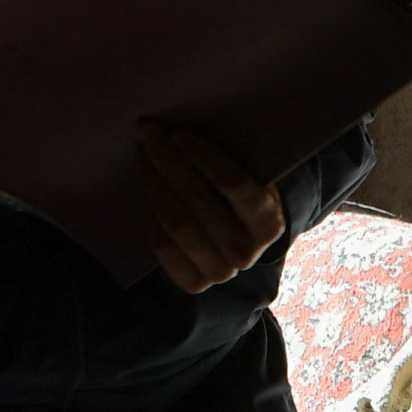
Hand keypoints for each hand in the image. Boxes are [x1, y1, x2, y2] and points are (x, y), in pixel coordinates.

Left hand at [131, 119, 285, 292]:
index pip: (234, 184)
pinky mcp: (193, 282)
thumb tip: (183, 128)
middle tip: (149, 134)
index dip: (203, 157)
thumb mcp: (252, 176)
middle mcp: (246, 253)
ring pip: (176, 224)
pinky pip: (162, 245)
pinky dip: (150, 213)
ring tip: (142, 155)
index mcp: (269, 223)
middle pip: (198, 201)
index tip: (178, 133)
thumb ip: (231, 157)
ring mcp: (220, 272)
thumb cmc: (244, 195)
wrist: (244, 241)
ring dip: (153, 183)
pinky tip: (146, 187)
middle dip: (169, 162)